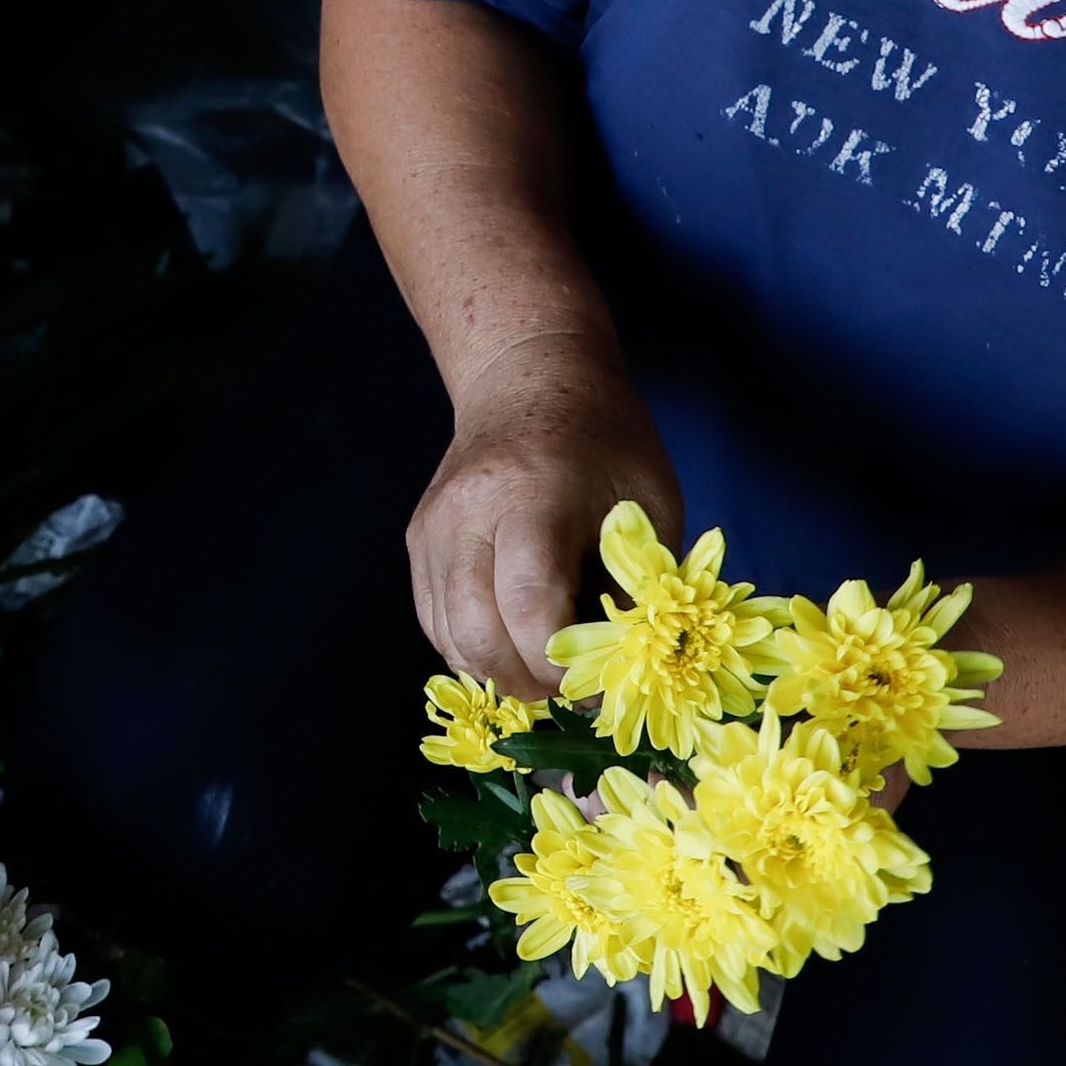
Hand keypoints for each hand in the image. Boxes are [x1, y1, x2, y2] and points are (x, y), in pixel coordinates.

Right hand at [407, 334, 677, 700]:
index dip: (561, 661)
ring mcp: (432, 527)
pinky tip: (513, 639)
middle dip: (527, 680)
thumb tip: (620, 667)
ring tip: (543, 665)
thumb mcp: (647, 504)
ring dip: (498, 670)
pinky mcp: (418, 539)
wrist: (528, 378)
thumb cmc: (604, 441)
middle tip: (571, 687)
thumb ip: (636, 584)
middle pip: (476, 632)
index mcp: (531, 494)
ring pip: (448, 636)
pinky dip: (473, 646)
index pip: (527, 605)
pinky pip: (435, 618)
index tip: (599, 679)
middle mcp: (467, 512)